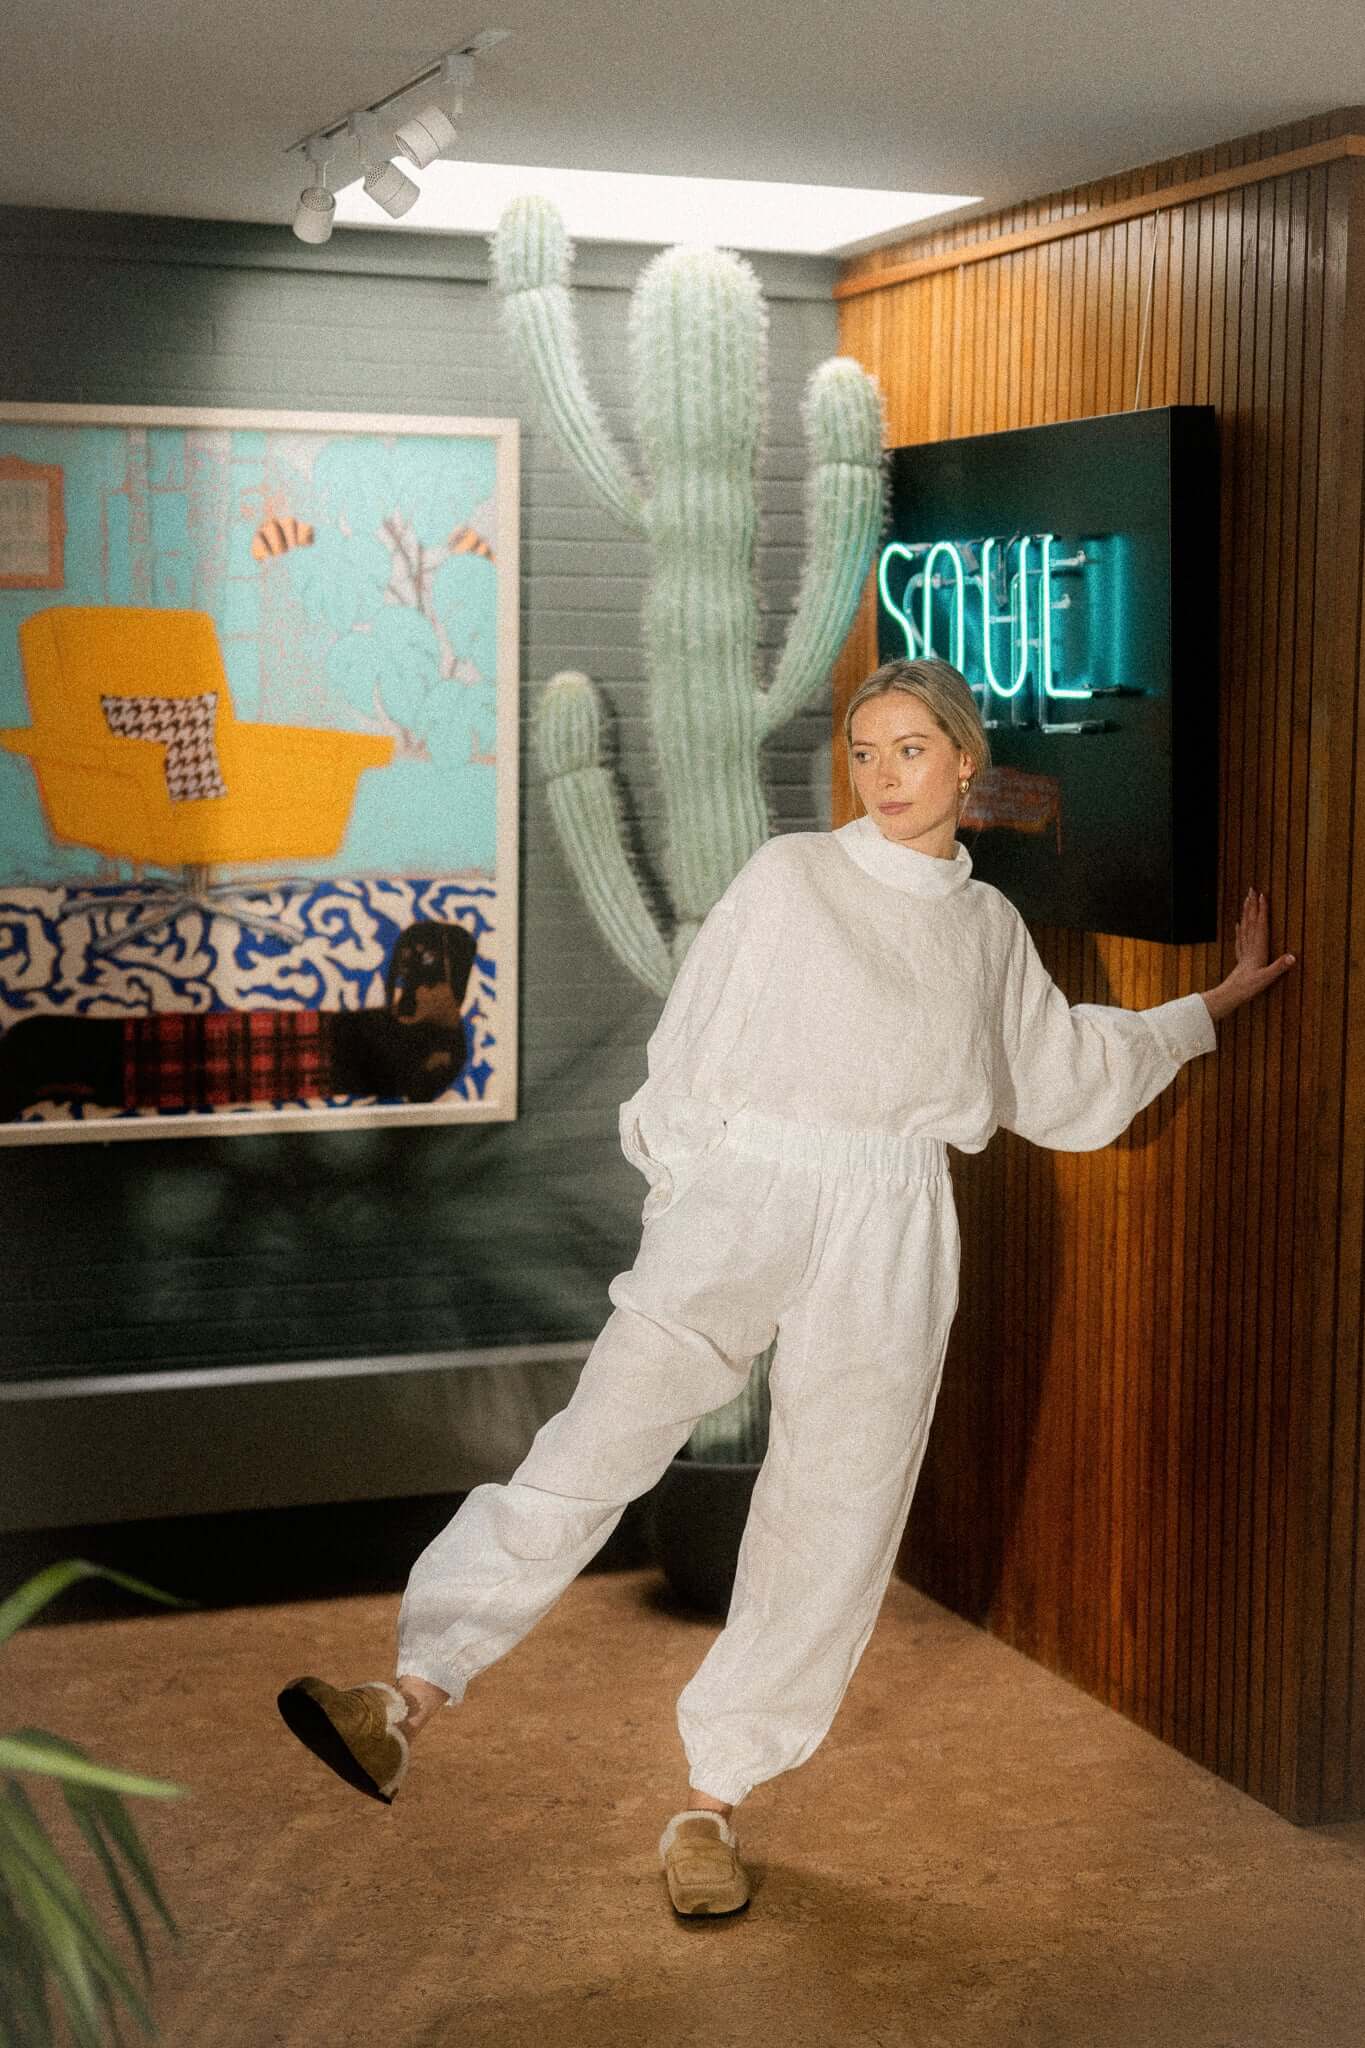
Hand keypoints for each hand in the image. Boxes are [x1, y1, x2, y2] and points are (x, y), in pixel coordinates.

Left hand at [1202, 888, 1295, 1020]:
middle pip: (1251, 922)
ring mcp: (1244, 952)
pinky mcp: (1240, 958)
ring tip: (1246, 900)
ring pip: (1245, 927)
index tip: (1262, 895)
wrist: (1230, 995)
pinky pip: (1240, 939)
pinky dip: (1240, 929)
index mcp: (1257, 950)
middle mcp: (1249, 947)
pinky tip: (1238, 924)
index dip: (1262, 910)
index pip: (1260, 925)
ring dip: (1246, 913)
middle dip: (1252, 905)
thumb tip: (1293, 957)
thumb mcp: (1266, 978)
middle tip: (1252, 890)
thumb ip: (1279, 967)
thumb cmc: (1248, 988)